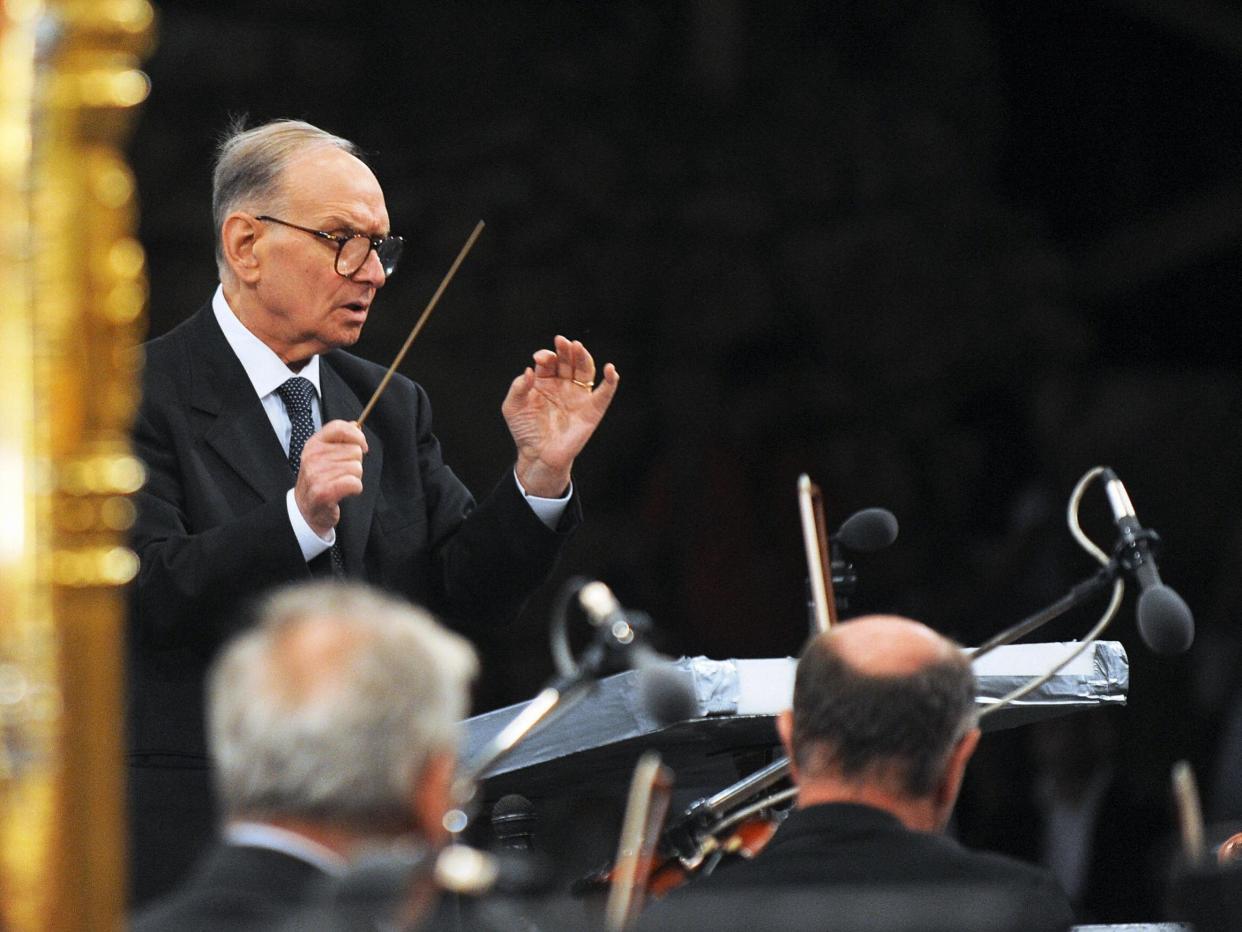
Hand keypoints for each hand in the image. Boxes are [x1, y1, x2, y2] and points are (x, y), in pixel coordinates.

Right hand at [293, 420, 368, 535]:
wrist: (306, 509)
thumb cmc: (320, 481)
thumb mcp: (323, 455)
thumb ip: (339, 439)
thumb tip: (355, 424)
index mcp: (313, 444)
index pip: (339, 427)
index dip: (357, 436)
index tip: (362, 446)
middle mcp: (313, 457)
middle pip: (355, 451)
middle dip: (355, 463)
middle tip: (342, 474)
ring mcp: (317, 474)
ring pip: (357, 467)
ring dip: (355, 478)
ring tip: (341, 483)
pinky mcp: (324, 492)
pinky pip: (354, 483)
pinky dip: (355, 489)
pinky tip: (345, 492)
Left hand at [502, 335, 618, 496]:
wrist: (538, 456)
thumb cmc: (525, 431)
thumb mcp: (512, 407)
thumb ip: (518, 387)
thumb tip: (528, 370)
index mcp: (545, 381)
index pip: (549, 361)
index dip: (546, 356)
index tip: (539, 359)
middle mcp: (563, 385)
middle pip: (569, 361)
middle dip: (565, 350)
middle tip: (562, 342)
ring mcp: (578, 396)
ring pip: (585, 370)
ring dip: (583, 357)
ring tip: (577, 347)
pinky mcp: (592, 410)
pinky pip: (605, 393)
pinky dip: (611, 381)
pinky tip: (611, 370)